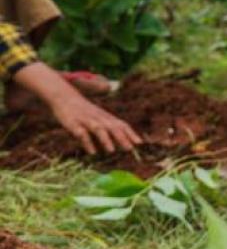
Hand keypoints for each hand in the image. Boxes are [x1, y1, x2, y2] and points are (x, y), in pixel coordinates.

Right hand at [13, 64, 140, 154]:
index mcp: (106, 117)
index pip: (122, 124)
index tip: (140, 143)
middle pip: (113, 127)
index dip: (131, 133)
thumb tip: (120, 143)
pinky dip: (87, 142)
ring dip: (106, 140)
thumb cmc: (84, 110)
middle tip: (130, 149)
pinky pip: (81, 133)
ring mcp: (86, 120)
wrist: (64, 96)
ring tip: (112, 151)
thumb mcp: (98, 117)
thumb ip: (109, 128)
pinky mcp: (74, 123)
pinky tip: (92, 152)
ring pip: (98, 129)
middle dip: (122, 138)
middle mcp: (99, 118)